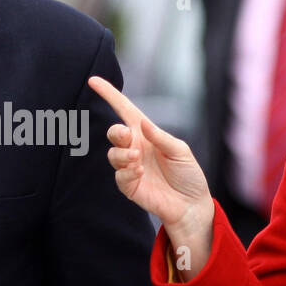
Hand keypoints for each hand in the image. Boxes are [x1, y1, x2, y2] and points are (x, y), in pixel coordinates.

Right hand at [88, 76, 214, 275]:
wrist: (191, 204)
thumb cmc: (188, 175)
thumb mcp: (180, 150)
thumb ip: (160, 137)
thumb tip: (142, 125)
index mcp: (147, 134)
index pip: (125, 110)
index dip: (109, 95)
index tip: (93, 81)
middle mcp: (136, 148)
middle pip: (114, 133)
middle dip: (116, 133)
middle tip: (126, 136)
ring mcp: (130, 167)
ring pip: (113, 154)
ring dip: (123, 154)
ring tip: (137, 159)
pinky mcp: (129, 185)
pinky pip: (119, 175)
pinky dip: (126, 171)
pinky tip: (138, 172)